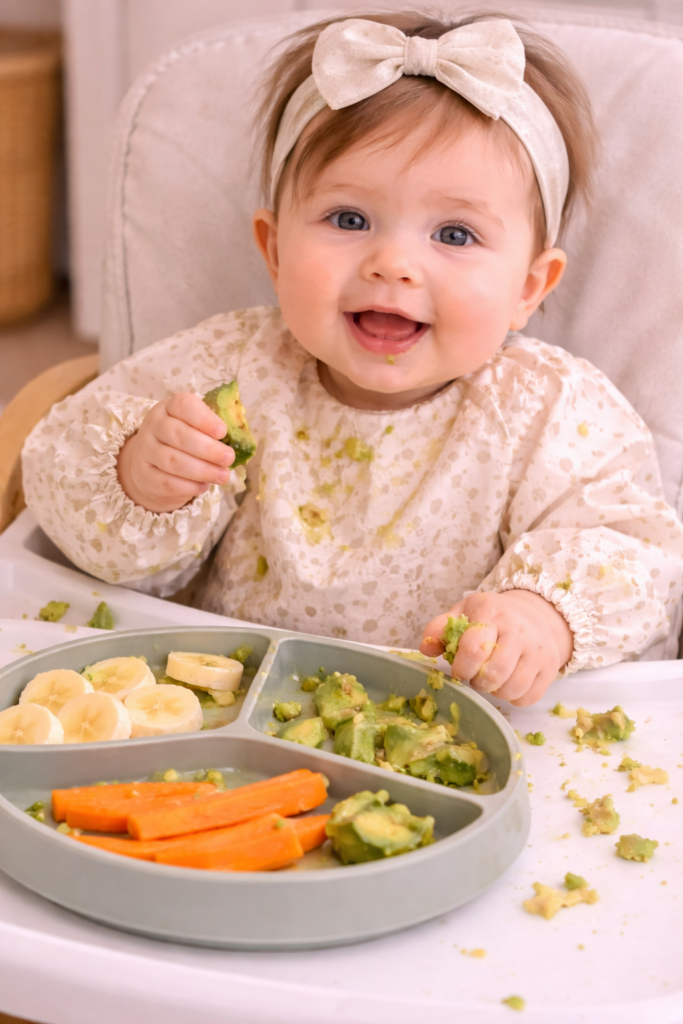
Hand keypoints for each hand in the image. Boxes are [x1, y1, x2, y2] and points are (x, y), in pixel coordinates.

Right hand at [116, 393, 232, 512]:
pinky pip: (166, 482)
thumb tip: (239, 439)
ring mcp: (145, 450)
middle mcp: (154, 426)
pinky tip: (204, 487)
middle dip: (208, 449)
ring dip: (202, 470)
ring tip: (223, 475)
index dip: (204, 418)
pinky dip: (188, 486)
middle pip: (179, 435)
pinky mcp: (144, 475)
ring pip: (173, 461)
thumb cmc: (183, 442)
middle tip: (229, 458)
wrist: (152, 464)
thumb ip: (214, 429)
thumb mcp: (195, 428)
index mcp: (169, 407)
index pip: (183, 405)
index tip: (223, 431)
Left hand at [419, 590, 573, 705]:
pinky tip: (509, 682)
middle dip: (477, 682)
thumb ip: (440, 628)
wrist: (535, 614)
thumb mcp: (464, 612)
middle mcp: (519, 631)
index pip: (474, 649)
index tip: (459, 669)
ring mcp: (538, 651)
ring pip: (511, 689)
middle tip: (475, 674)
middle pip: (493, 674)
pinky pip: (528, 698)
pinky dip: (514, 697)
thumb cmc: (493, 616)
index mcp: (492, 614)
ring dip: (495, 691)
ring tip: (491, 677)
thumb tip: (425, 649)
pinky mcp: (550, 668)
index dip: (461, 667)